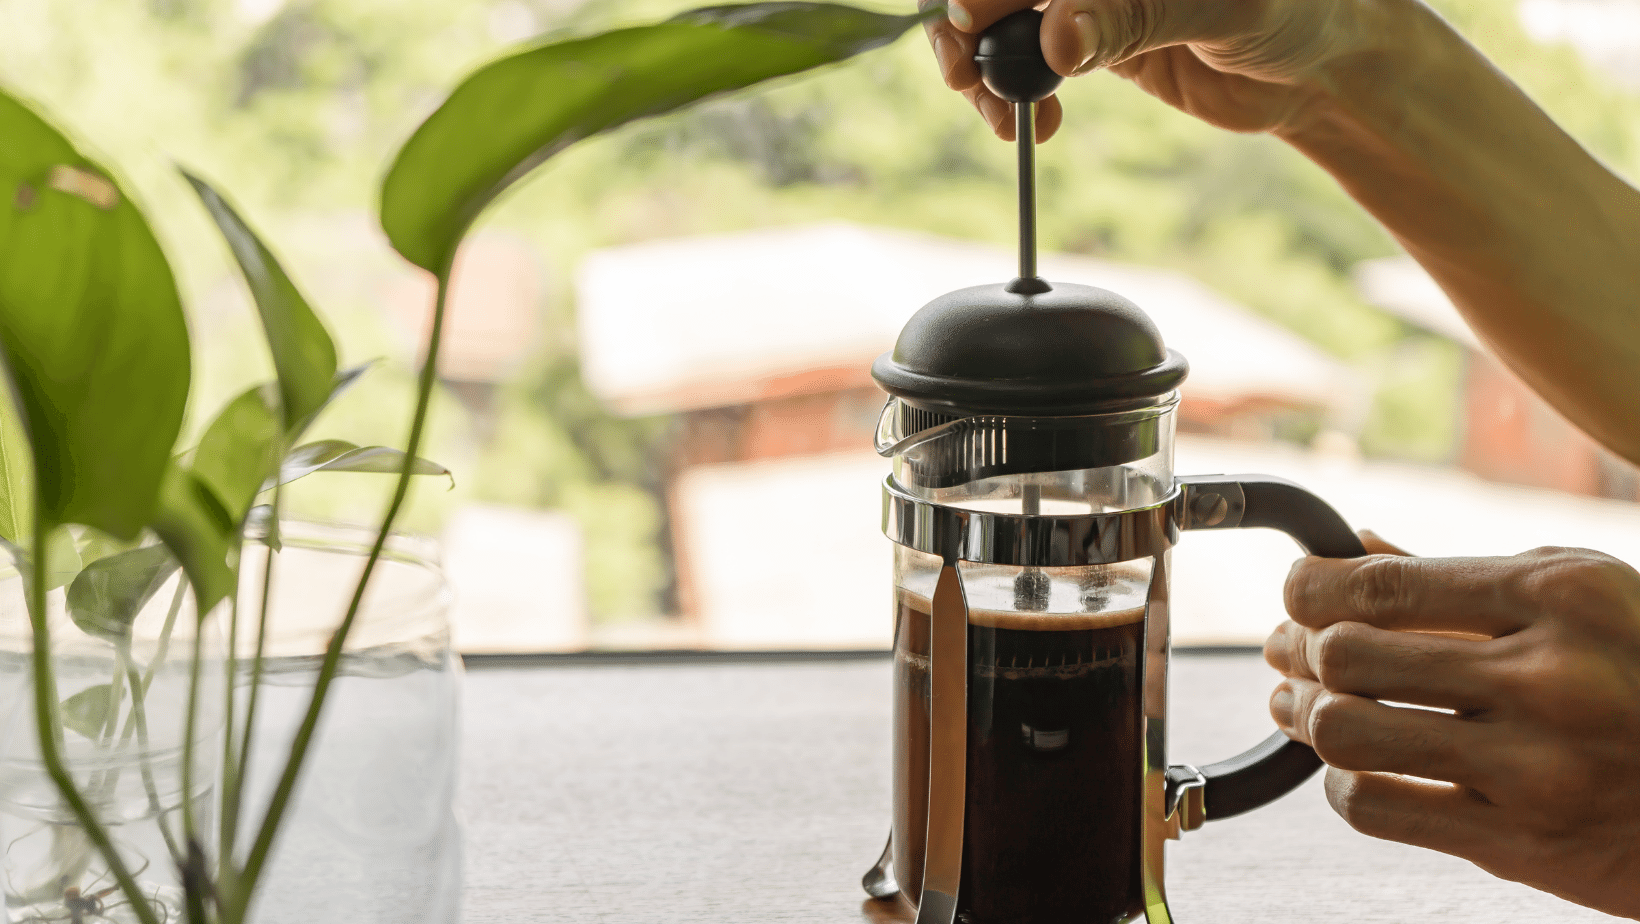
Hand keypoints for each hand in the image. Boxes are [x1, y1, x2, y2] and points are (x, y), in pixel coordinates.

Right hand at [925, 0, 1403, 139]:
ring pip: (1002, 22)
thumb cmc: (1296, 7)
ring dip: (984, 70)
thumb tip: (1056, 37)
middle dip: (967, 28)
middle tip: (968, 80)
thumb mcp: (1219, 8)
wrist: (1321, 62)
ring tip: (999, 115)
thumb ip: (1132, 19)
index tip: (970, 26)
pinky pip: (1028, 59)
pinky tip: (1031, 123)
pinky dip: (1013, 94)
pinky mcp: (1091, 35)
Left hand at [1265, 533, 1639, 917]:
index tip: (1295, 593)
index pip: (1382, 585)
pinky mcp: (1524, 842)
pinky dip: (1343, 785)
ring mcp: (1537, 765)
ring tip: (1303, 706)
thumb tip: (1353, 546)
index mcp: (1562, 595)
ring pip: (1346, 732)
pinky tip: (1353, 768)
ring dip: (1307, 717)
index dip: (1308, 588)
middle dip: (1297, 650)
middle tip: (1288, 653)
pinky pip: (1376, 808)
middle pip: (1348, 655)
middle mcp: (1549, 676)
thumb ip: (1465, 580)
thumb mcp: (1588, 600)